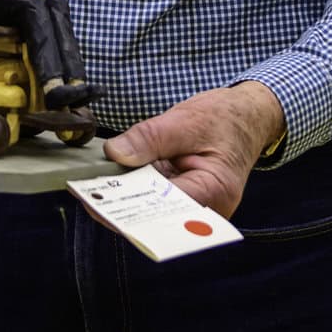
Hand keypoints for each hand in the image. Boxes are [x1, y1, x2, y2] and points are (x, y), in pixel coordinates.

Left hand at [102, 82, 285, 218]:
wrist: (246, 116)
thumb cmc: (224, 118)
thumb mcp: (185, 121)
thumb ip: (149, 138)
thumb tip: (115, 154)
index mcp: (214, 192)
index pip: (164, 209)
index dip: (127, 207)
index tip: (96, 202)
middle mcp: (206, 209)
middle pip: (155, 214)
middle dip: (120, 205)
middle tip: (85, 194)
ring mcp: (195, 206)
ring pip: (152, 208)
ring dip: (124, 196)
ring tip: (91, 186)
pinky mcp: (183, 196)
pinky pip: (155, 196)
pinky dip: (135, 186)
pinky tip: (111, 178)